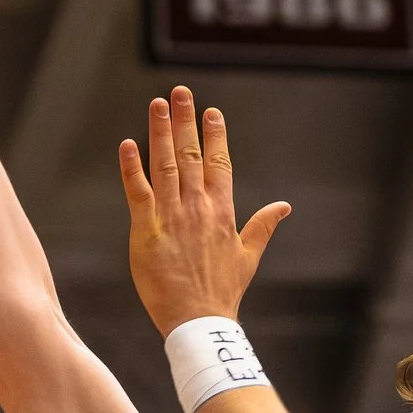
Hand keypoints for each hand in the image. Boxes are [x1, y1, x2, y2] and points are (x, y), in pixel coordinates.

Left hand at [117, 87, 289, 333]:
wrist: (200, 321)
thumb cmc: (223, 292)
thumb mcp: (248, 256)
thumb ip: (262, 226)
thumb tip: (284, 206)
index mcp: (223, 212)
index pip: (220, 164)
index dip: (215, 135)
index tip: (210, 111)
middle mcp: (198, 208)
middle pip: (192, 155)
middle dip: (185, 121)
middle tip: (180, 92)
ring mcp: (172, 217)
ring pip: (165, 165)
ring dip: (161, 133)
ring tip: (157, 104)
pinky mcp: (147, 231)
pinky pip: (138, 193)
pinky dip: (132, 167)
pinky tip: (128, 144)